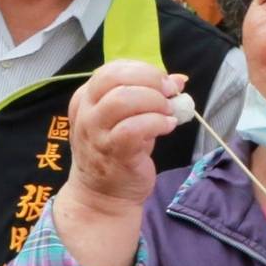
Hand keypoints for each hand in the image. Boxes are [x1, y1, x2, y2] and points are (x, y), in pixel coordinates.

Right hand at [62, 62, 183, 211]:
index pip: (111, 69)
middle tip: (169, 92)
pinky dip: (157, 123)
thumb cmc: (118, 151)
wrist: (103, 195)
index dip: (143, 70)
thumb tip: (178, 79)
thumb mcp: (130, 118)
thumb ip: (150, 96)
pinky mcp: (112, 152)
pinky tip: (167, 127)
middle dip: (149, 79)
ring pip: (122, 100)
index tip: (164, 81)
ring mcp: (96, 133)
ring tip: (168, 112)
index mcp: (86, 98)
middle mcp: (86, 112)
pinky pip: (134, 128)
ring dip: (154, 101)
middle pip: (114, 77)